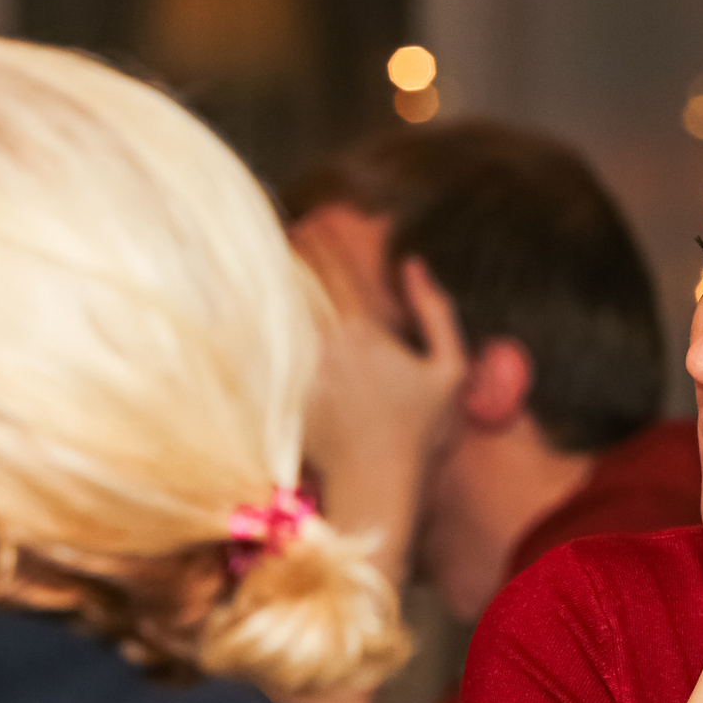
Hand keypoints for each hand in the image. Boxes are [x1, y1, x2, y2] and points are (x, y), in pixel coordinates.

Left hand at [292, 212, 468, 585]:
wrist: (374, 484)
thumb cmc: (417, 430)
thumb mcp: (448, 369)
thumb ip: (436, 311)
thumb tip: (412, 263)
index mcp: (362, 330)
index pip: (333, 266)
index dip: (324, 235)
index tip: (320, 218)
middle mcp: (321, 343)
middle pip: (295, 279)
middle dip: (291, 251)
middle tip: (285, 229)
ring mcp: (295, 368)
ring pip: (274, 307)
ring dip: (272, 282)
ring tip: (266, 258)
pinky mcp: (278, 390)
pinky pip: (263, 343)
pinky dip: (259, 322)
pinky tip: (255, 307)